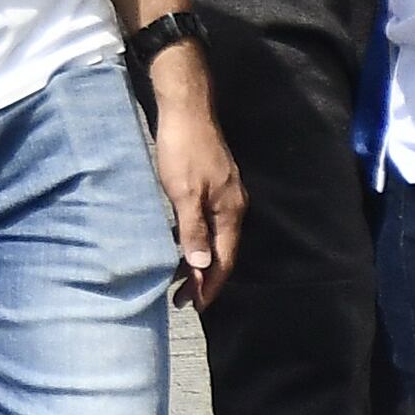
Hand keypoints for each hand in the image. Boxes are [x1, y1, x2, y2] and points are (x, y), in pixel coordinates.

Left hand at [147, 66, 244, 307]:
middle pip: (222, 252)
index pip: (223, 260)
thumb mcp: (183, 191)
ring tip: (181, 279)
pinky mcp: (214, 185)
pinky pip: (210, 223)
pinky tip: (185, 243)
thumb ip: (194, 228)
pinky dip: (198, 239)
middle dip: (204, 278)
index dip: (209, 284)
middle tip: (182, 300)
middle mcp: (234, 207)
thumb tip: (201, 265)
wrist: (186, 107)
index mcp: (230, 212)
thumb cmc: (183, 149)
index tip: (195, 306)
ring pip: (216, 238)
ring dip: (200, 260)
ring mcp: (225, 195)